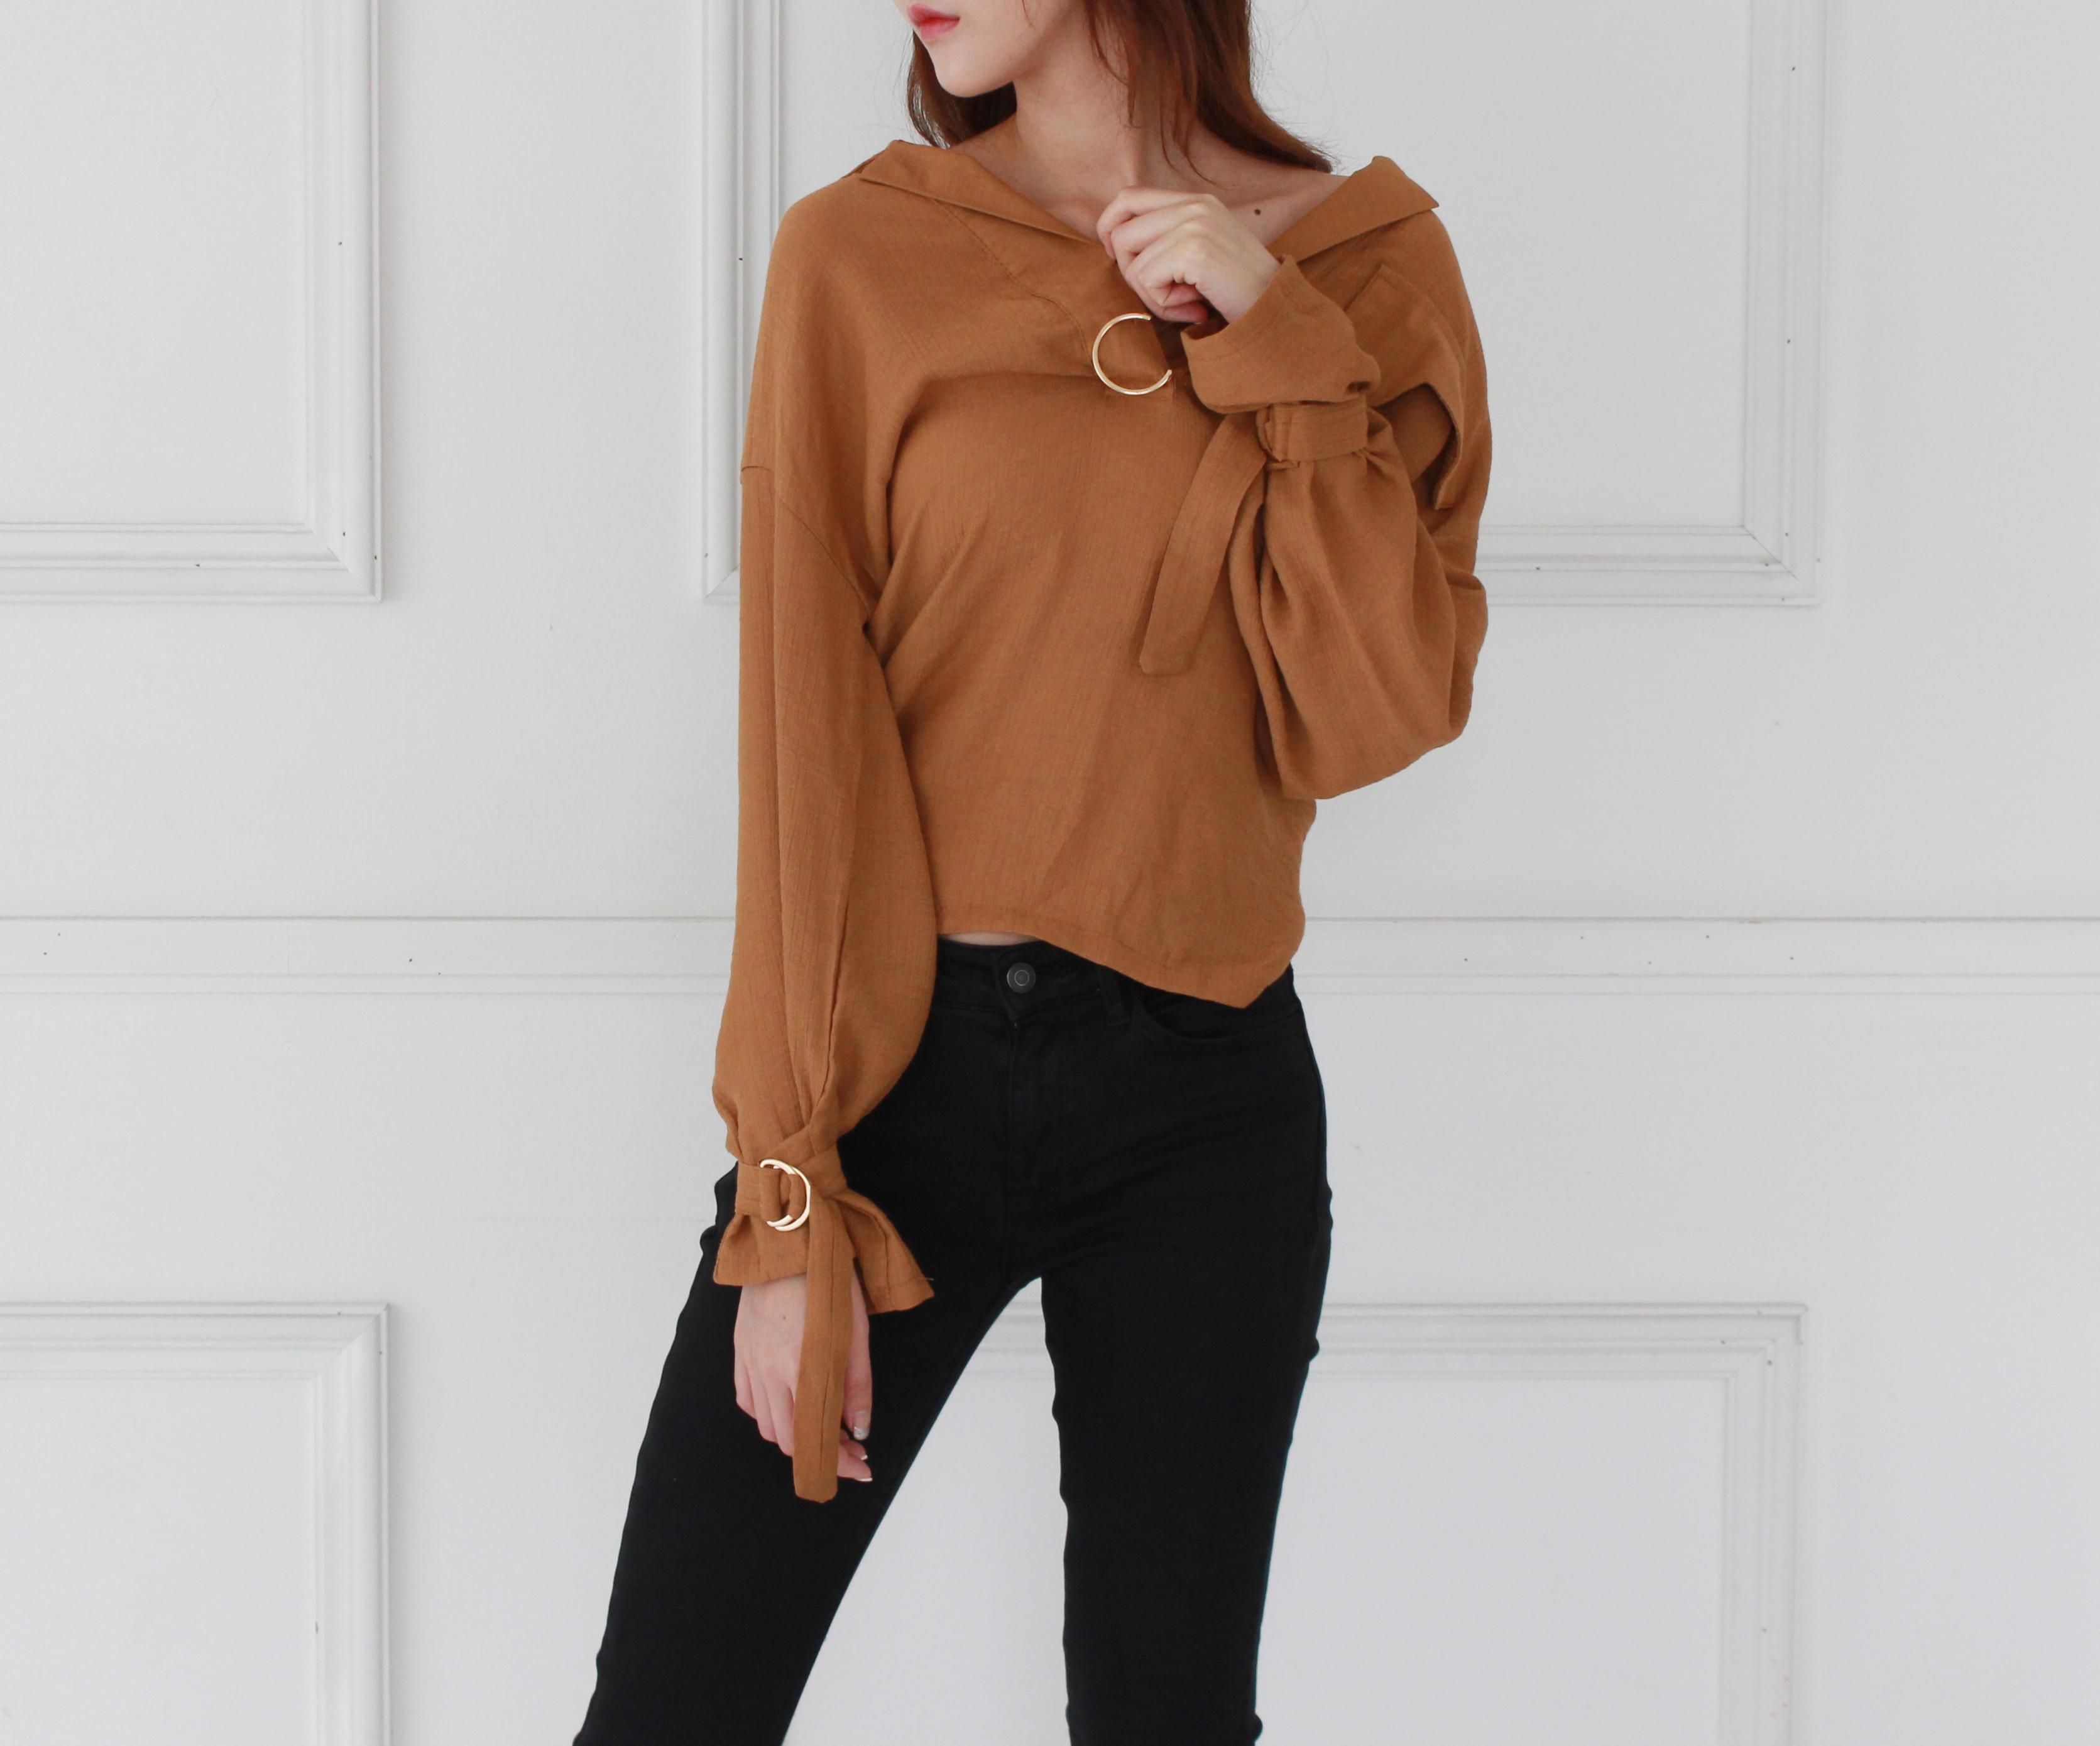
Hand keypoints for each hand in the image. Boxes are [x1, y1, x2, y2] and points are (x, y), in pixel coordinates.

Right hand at [733, 1269, 873, 1482]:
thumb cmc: (826, 1278)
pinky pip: (748, 1398)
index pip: (812, 1439)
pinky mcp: (740, 1349)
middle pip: (786, 1439)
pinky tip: (789, 1403)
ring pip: (765, 1423)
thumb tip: (859, 1430)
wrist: (785, 1239)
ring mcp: (749, 1361)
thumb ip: (856, 1385)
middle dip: (820, 1454)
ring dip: (794, 1435)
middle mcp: (767, 1371)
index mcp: (798, 1368)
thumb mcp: (854, 1331)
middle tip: (850, 1451)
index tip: (861, 1469)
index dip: (837, 1463)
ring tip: (824, 1426)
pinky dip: (769, 1413)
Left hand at [1096, 186, 1278, 326]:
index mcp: (1195, 201)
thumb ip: (1167, 239)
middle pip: (1121, 231)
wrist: (1276, 311)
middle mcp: (1194, 205)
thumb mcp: (1202, 253)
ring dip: (1151, 294)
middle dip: (1130, 272)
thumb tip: (1115, 242)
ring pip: (1130, 260)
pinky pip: (1146, 279)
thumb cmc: (1237, 291)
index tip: (1119, 258)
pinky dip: (1162, 304)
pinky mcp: (1194, 250)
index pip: (1128, 196)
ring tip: (1185, 302)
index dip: (1110, 228)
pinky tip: (1193, 307)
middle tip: (1161, 293)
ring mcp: (1194, 225)